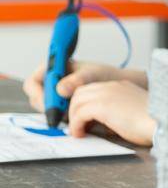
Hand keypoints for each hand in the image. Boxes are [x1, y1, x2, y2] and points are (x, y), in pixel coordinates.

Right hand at [24, 59, 146, 111]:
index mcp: (51, 68)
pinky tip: (78, 117)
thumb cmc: (103, 75)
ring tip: (76, 112)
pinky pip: (56, 115)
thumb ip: (77, 80)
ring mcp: (54, 96)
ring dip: (58, 114)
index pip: (33, 83)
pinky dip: (65, 118)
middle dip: (49, 107)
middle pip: (37, 99)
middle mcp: (49, 83)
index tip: (53, 103)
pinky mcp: (61, 107)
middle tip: (65, 113)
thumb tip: (60, 89)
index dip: (39, 94)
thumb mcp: (92, 74)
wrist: (115, 86)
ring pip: (46, 109)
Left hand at [65, 81, 155, 144]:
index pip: (95, 89)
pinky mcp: (102, 106)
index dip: (86, 103)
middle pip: (81, 92)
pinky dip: (76, 125)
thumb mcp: (136, 111)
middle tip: (79, 125)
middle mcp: (113, 86)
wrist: (163, 122)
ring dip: (74, 117)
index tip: (85, 118)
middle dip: (75, 109)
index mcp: (123, 86)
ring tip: (79, 131)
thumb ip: (122, 111)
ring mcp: (107, 94)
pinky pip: (79, 114)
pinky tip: (80, 134)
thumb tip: (109, 123)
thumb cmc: (156, 122)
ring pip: (77, 101)